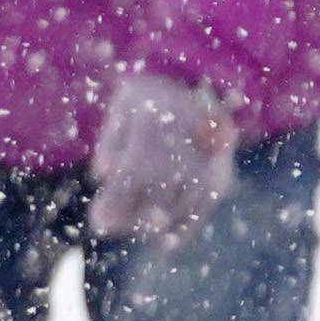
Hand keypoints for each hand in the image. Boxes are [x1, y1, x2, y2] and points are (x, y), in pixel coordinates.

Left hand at [87, 72, 240, 243]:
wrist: (205, 79)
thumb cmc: (152, 97)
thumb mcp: (124, 106)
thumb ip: (110, 141)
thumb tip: (101, 174)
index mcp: (154, 131)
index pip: (130, 180)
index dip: (113, 206)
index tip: (99, 221)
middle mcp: (183, 152)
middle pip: (153, 200)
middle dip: (129, 218)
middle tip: (108, 223)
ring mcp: (205, 165)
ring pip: (178, 209)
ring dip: (153, 225)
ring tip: (133, 226)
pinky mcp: (220, 175)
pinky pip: (202, 209)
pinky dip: (185, 228)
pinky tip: (166, 242)